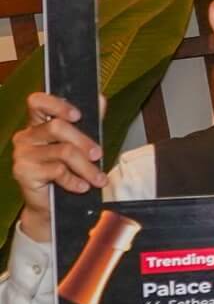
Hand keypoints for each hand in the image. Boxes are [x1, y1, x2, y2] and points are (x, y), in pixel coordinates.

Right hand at [10, 92, 107, 243]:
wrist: (50, 205)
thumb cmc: (66, 170)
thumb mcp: (79, 144)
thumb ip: (89, 122)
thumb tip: (100, 99)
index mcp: (37, 123)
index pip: (37, 101)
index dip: (57, 104)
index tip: (78, 115)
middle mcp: (26, 136)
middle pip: (57, 127)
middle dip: (84, 142)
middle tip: (99, 155)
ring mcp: (22, 154)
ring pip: (63, 152)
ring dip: (86, 167)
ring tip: (98, 179)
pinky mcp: (23, 172)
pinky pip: (57, 171)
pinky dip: (75, 180)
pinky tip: (82, 186)